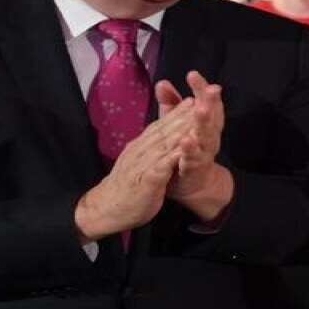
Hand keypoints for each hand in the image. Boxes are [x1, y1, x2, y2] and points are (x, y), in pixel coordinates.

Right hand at [74, 98, 194, 240]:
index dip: (176, 113)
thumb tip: (156, 136)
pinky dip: (173, 156)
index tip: (192, 100)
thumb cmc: (126, 187)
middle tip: (202, 100)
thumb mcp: (137, 163)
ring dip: (182, 129)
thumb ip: (147, 148)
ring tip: (198, 117)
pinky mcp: (147, 180)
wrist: (105, 209)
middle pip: (165, 130)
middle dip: (183, 115)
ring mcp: (143, 164)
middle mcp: (141, 151)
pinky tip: (186, 149)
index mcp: (140, 147)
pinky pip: (162, 166)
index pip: (160, 126)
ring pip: (165, 143)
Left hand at [155, 71, 232, 219]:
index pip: (205, 102)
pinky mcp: (196, 168)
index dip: (200, 88)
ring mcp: (204, 152)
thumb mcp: (177, 124)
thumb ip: (171, 105)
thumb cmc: (185, 150)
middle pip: (212, 116)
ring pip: (207, 136)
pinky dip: (191, 149)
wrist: (194, 184)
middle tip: (211, 89)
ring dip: (205, 123)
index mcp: (205, 123)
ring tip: (201, 109)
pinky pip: (194, 158)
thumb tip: (162, 82)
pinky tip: (186, 140)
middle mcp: (209, 135)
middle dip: (211, 102)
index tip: (192, 74)